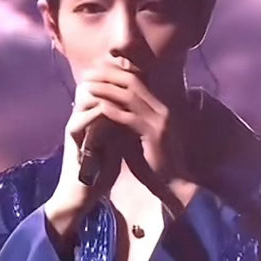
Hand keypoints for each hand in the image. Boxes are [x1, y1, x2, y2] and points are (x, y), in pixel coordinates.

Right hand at [44, 60, 128, 242]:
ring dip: (104, 91)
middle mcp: (80, 118)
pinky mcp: (71, 142)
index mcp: (90, 118)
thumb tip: (137, 113)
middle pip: (90, 86)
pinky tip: (111, 110)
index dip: (118, 79)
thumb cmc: (99, 172)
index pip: (101, 89)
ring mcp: (74, 128)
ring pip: (84, 98)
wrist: (80, 196)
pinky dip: (96, 113)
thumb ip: (122, 127)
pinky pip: (81, 120)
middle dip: (111, 78)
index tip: (140, 73)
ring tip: (123, 86)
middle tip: (133, 72)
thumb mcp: (115, 144)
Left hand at [80, 54, 198, 212]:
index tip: (94, 74)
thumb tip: (108, 112)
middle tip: (88, 75)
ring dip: (107, 90)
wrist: (172, 185)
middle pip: (132, 83)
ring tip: (88, 87)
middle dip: (108, 76)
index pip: (136, 82)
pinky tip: (98, 107)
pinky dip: (114, 111)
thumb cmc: (154, 166)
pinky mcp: (156, 134)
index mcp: (159, 109)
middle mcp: (162, 110)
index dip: (114, 75)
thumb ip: (127, 124)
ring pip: (130, 96)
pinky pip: (131, 117)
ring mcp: (160, 121)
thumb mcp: (138, 139)